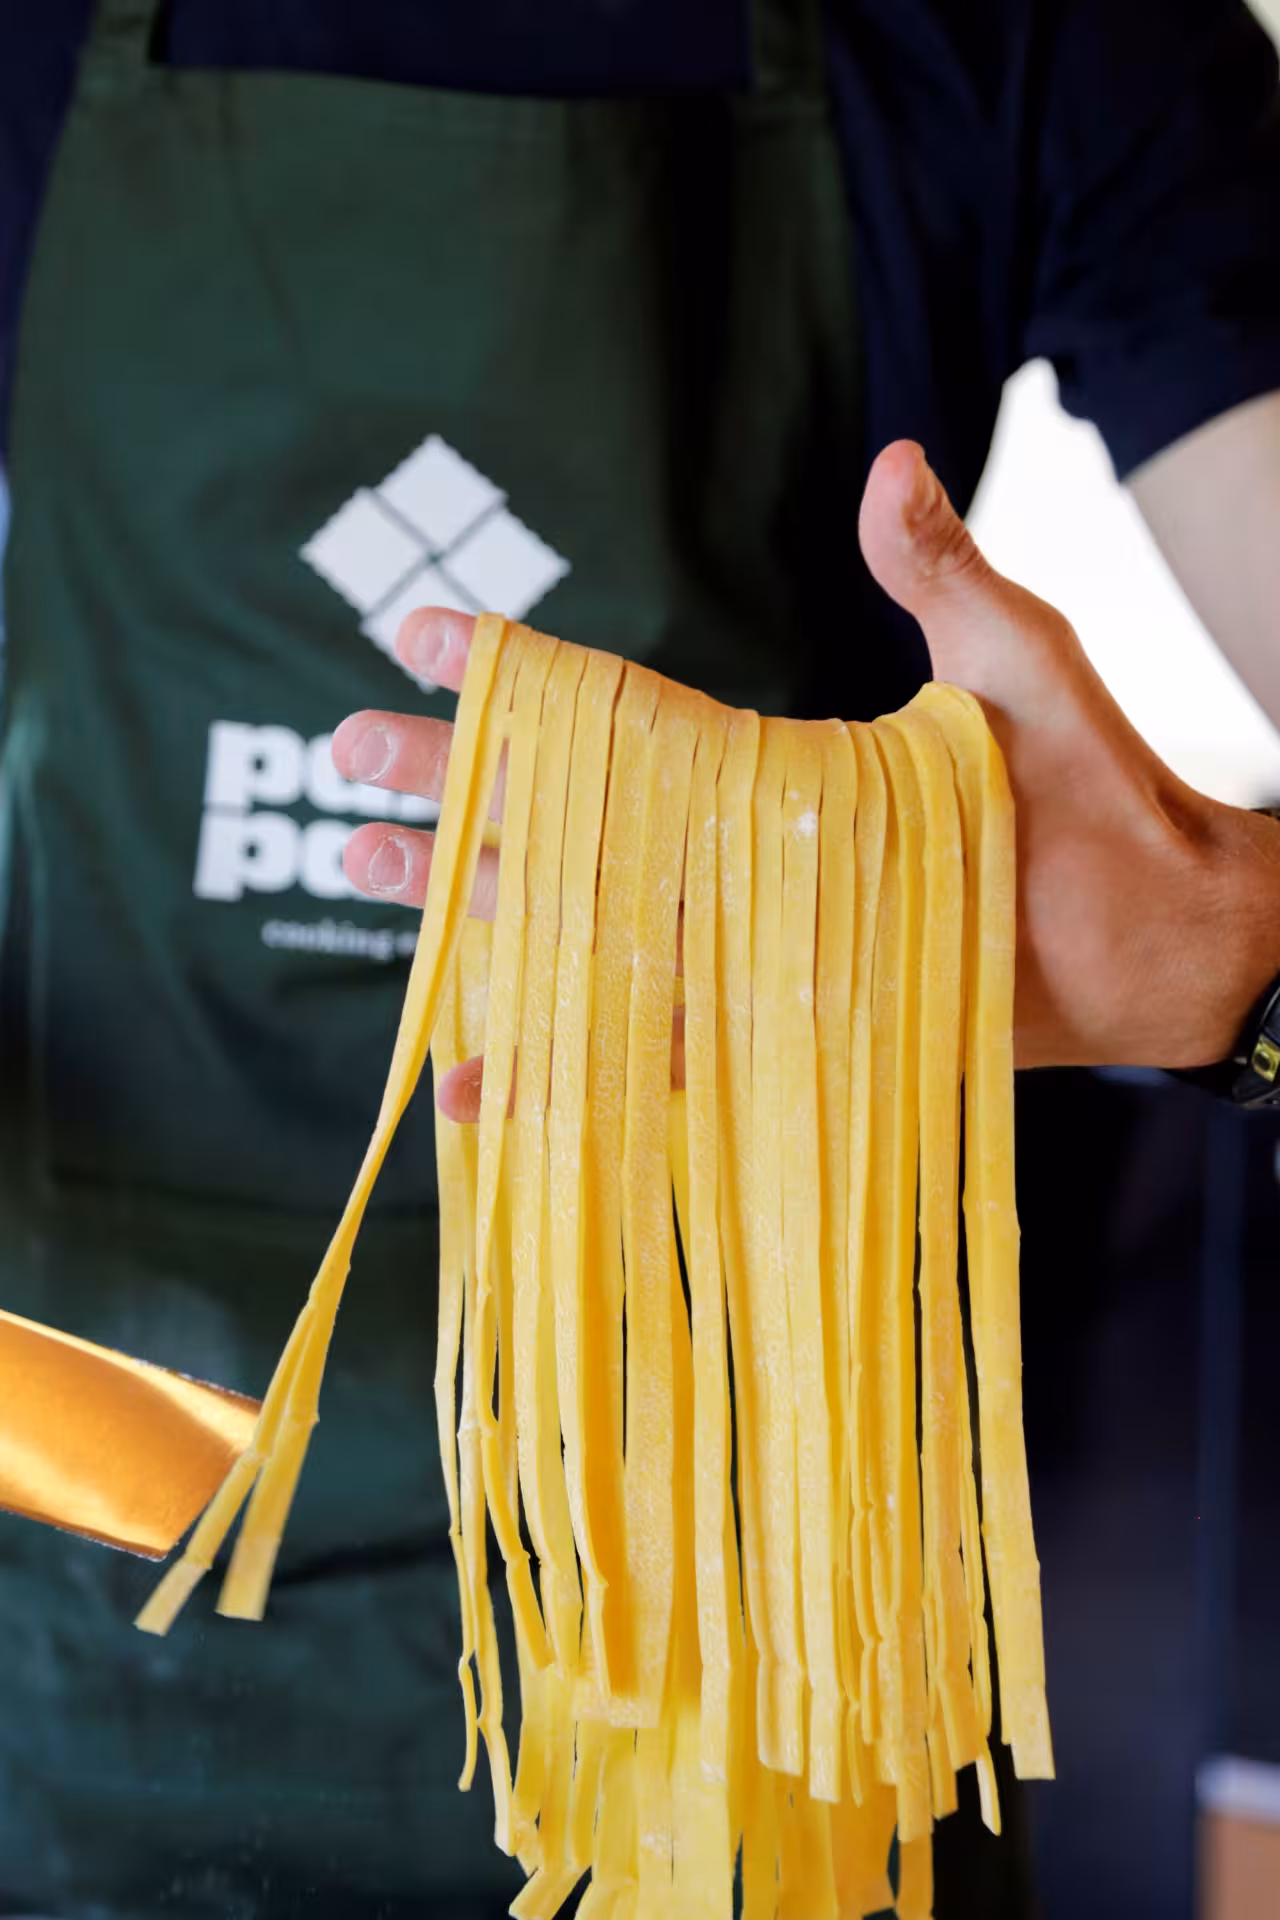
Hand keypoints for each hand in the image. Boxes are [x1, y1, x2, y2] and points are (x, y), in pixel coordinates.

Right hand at [333, 442, 1279, 1113]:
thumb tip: (894, 462)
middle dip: (451, 791)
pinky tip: (473, 1083)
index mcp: (768, 767)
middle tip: (344, 760)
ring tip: (368, 881)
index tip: (418, 638)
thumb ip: (941, 578)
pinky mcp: (773, 1038)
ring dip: (469, 916)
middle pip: (561, 825)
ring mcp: (743, 951)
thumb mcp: (1014, 664)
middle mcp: (735, 858)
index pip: (613, 717)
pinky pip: (647, 1062)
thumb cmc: (1098, 786)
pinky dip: (560, 1077)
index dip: (516, 679)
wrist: (1163, 928)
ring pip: (576, 937)